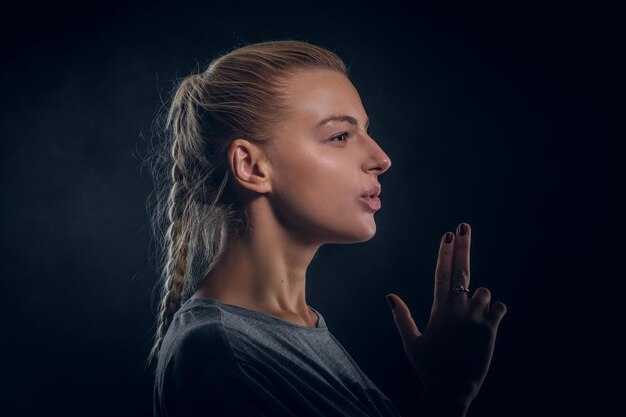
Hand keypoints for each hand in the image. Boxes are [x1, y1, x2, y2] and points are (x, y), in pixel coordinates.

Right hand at [387, 223, 506, 406]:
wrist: (451, 390)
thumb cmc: (430, 368)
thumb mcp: (412, 343)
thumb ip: (401, 318)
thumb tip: (390, 296)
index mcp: (438, 311)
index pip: (440, 274)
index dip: (445, 253)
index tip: (448, 235)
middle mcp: (456, 310)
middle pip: (461, 272)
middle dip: (462, 247)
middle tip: (463, 227)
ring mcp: (475, 318)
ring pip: (483, 292)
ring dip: (480, 300)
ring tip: (471, 322)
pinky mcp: (490, 328)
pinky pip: (499, 307)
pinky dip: (495, 312)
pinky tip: (486, 325)